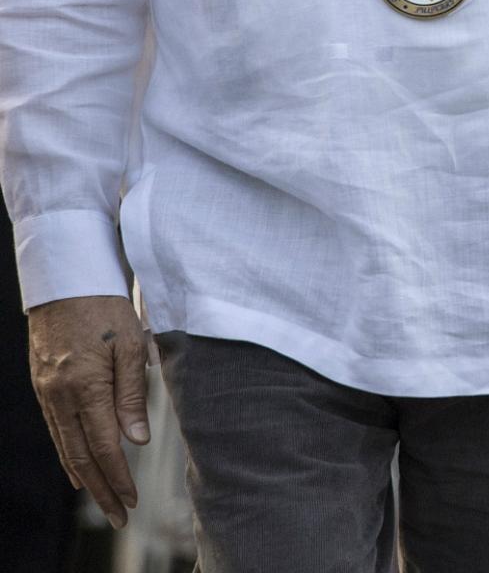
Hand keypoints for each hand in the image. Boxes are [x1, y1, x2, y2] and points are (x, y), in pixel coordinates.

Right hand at [26, 295, 151, 527]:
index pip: (105, 445)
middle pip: (82, 456)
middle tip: (119, 516)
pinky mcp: (43, 386)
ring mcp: (47, 393)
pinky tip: (79, 467)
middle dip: (102, 490)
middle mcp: (60, 396)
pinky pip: (56, 430)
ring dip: (85, 478)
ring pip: (66, 446)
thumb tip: (137, 440)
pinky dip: (69, 454)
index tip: (133, 500)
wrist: (64, 280)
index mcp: (85, 387)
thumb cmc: (107, 306)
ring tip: (103, 500)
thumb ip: (132, 393)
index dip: (120, 476)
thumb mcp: (131, 344)